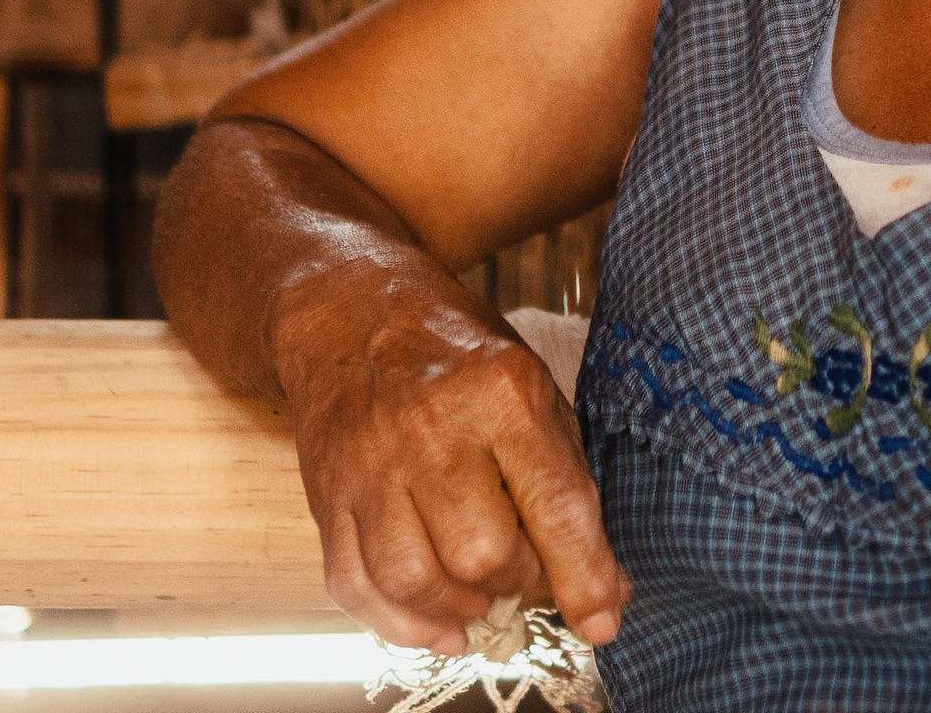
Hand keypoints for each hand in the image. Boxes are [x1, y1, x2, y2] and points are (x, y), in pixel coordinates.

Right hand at [275, 270, 630, 652]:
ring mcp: (369, 465)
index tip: (601, 621)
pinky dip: (401, 622)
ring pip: (415, 581)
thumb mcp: (530, 384)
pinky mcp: (326, 495)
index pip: (554, 504)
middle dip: (520, 584)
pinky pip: (356, 586)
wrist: (348, 308)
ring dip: (461, 610)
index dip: (584, 576)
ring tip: (485, 596)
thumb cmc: (455, 350)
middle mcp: (430, 428)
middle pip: (481, 554)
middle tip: (530, 573)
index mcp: (501, 391)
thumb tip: (603, 585)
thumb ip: (564, 479)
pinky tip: (438, 622)